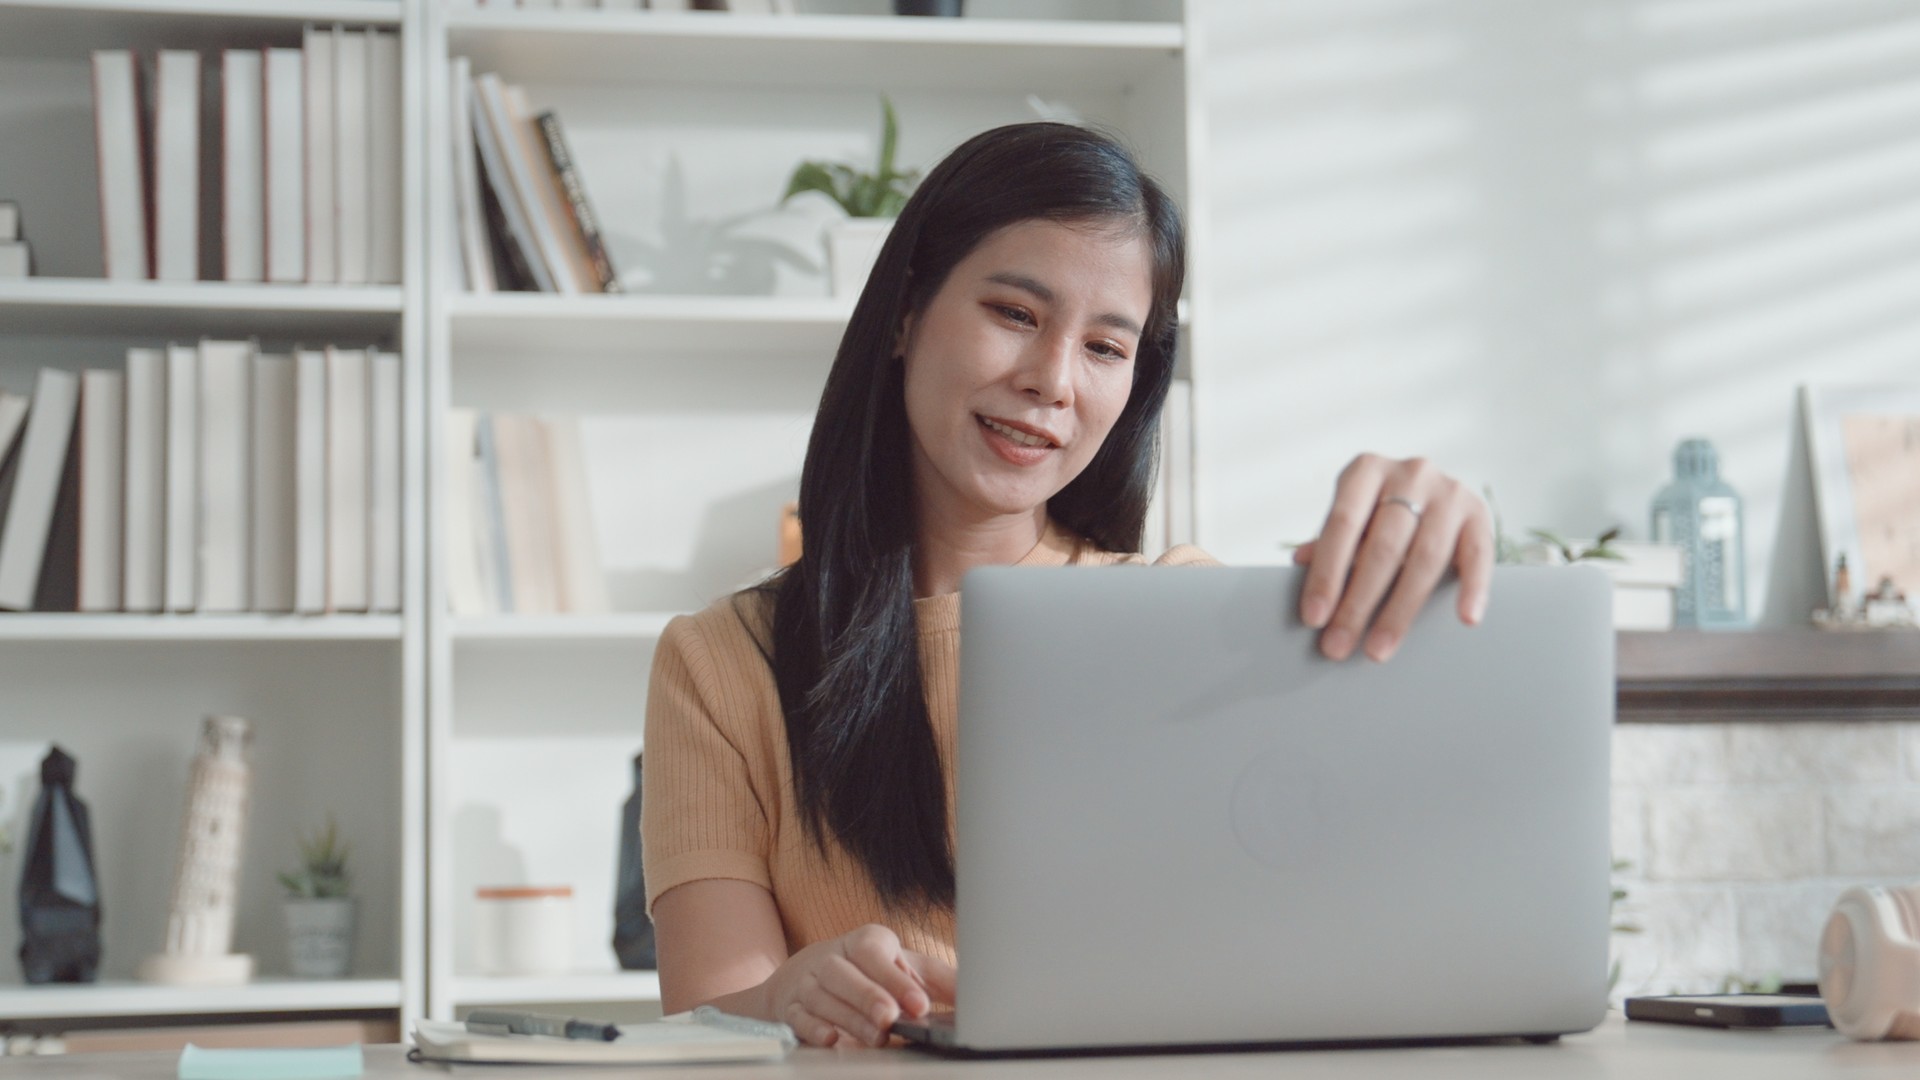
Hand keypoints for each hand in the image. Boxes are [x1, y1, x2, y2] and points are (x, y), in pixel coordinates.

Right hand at [762, 924, 955, 1048]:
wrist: (807, 974)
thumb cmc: (868, 971)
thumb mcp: (904, 967)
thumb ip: (938, 979)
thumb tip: (977, 992)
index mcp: (864, 942)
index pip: (874, 953)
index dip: (895, 978)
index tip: (919, 1003)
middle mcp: (832, 958)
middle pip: (844, 974)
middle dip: (869, 996)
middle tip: (891, 1018)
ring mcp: (808, 983)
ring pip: (822, 997)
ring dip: (849, 1019)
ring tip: (875, 1036)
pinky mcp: (791, 1008)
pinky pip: (798, 1017)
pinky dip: (812, 1028)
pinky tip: (831, 1038)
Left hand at [1293, 454, 1492, 661]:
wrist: (1429, 489)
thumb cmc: (1376, 511)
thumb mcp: (1350, 516)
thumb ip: (1330, 540)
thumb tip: (1300, 563)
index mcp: (1366, 470)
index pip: (1342, 524)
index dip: (1326, 573)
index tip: (1314, 618)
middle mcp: (1410, 474)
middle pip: (1383, 547)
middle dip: (1357, 603)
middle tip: (1339, 645)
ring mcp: (1449, 492)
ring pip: (1426, 558)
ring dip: (1400, 611)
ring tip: (1378, 649)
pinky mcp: (1479, 513)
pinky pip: (1479, 555)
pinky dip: (1474, 589)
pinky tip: (1465, 619)